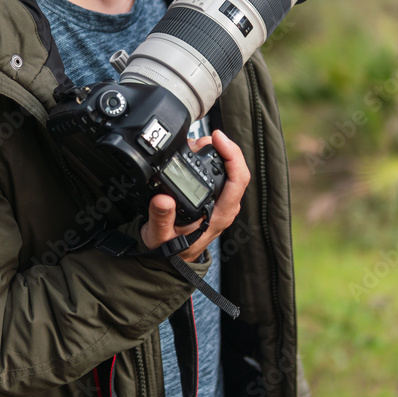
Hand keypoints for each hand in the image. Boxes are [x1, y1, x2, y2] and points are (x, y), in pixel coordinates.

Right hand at [140, 130, 249, 261]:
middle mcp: (225, 206)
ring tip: (194, 144)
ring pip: (228, 169)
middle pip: (235, 169)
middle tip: (198, 140)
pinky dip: (210, 158)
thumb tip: (164, 199)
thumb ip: (161, 219)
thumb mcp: (159, 236)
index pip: (238, 179)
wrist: (171, 258)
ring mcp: (222, 201)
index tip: (216, 138)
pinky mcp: (215, 196)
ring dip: (214, 152)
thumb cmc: (169, 249)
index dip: (232, 154)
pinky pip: (220, 173)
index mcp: (219, 215)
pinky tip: (197, 151)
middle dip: (220, 147)